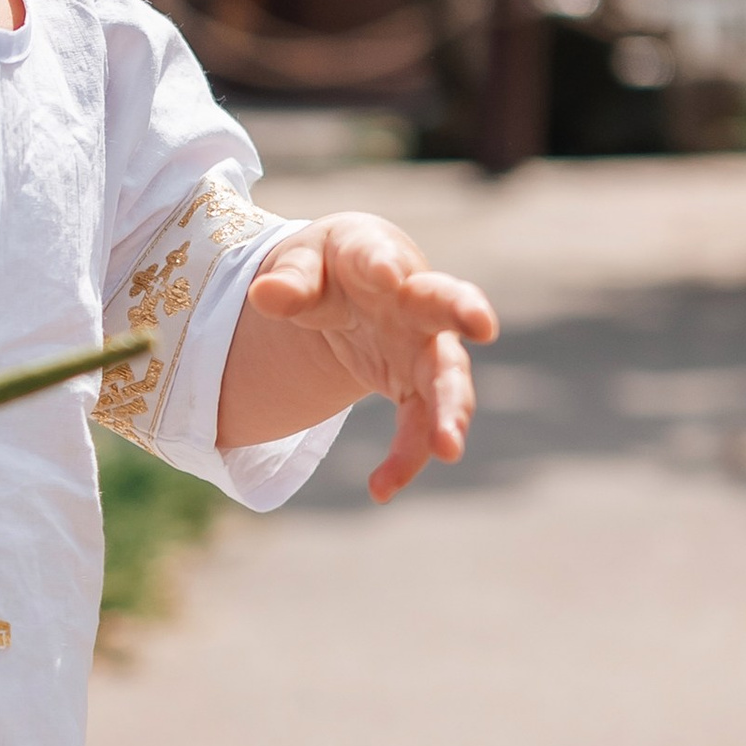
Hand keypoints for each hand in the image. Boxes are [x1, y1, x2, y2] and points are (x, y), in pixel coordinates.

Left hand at [238, 212, 498, 500]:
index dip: (382, 264)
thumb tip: (263, 295)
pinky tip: (380, 489)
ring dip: (451, 411)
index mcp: (376, 256)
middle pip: (447, 304)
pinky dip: (407, 458)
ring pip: (448, 376)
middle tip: (483, 325)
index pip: (379, 258)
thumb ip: (288, 283)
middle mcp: (414, 300)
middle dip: (465, 312)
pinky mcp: (420, 386)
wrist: (359, 288)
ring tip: (448, 449)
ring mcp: (423, 344)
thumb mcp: (300, 267)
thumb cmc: (329, 270)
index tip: (388, 274)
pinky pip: (420, 425)